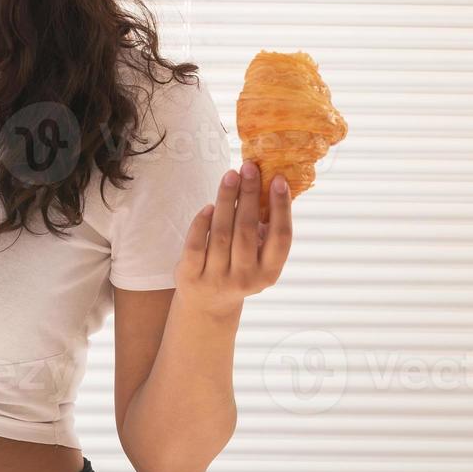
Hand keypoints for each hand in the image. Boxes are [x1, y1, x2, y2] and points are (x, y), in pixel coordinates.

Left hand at [174, 160, 292, 312]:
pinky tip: (209, 205)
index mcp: (269, 273)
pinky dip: (201, 222)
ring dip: (225, 200)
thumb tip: (272, 183)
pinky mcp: (191, 276)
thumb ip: (266, 228)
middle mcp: (246, 279)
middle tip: (249, 168)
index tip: (278, 179)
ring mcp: (217, 279)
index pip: (281, 237)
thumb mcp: (258, 257)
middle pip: (247, 229)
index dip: (281, 207)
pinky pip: (195, 244)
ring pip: (221, 233)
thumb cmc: (239, 268)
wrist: (208, 303)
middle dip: (248, 194)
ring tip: (230, 176)